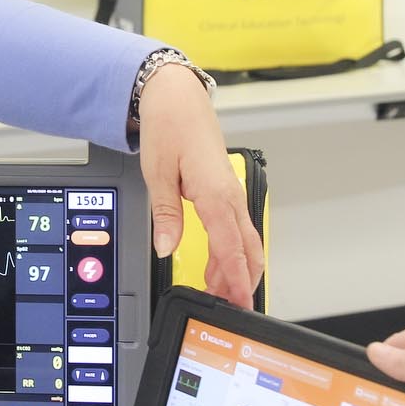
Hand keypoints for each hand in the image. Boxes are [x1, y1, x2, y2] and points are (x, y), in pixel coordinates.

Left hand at [136, 64, 264, 308]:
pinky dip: (233, 250)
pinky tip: (220, 264)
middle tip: (232, 308)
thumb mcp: (157, 173)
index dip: (236, 279)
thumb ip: (165, 215)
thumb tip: (166, 247)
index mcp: (214, 193)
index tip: (240, 302)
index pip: (231, 247)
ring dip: (236, 268)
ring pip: (245, 240)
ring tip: (222, 292)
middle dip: (242, 281)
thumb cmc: (169, 127)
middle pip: (246, 249)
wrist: (177, 98)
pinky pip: (236, 228)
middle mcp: (230, 195)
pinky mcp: (227, 191)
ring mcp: (232, 193)